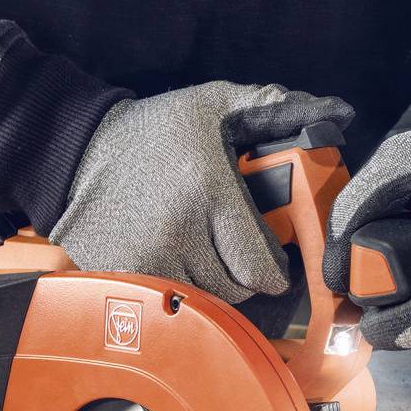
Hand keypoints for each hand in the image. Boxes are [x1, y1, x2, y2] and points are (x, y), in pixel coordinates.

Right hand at [50, 82, 353, 302]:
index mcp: (209, 188)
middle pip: (235, 290)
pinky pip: (166, 305)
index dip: (272, 272)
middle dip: (240, 277)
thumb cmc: (152, 131)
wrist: (75, 152)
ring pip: (202, 301)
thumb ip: (270, 108)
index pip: (260, 266)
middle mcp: (180, 228)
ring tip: (193, 253)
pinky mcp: (122, 275)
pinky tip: (167, 264)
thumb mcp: (211, 105)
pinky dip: (173, 293)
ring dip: (206, 286)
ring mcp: (147, 257)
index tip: (271, 266)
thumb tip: (334, 111)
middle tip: (228, 253)